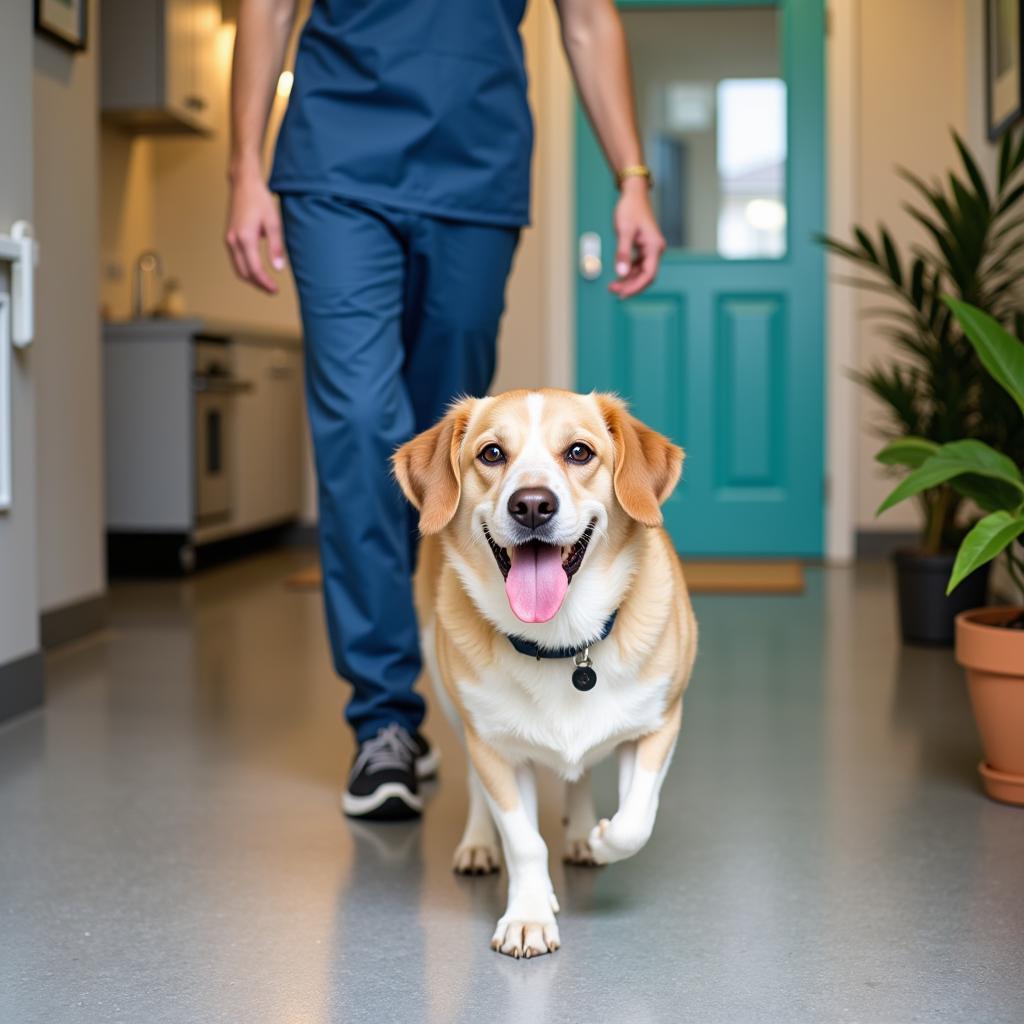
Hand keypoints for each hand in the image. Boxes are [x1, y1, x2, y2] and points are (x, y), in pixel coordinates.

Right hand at [225, 168, 284, 293]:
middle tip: (272, 290)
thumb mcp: (274, 223)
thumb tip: (278, 268)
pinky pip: (236, 260)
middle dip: (258, 284)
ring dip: (251, 279)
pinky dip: (246, 269)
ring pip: (238, 268)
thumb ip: (276, 247)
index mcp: (245, 239)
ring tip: (266, 283)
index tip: (275, 290)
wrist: (244, 184)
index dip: (265, 283)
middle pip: (244, 273)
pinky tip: (257, 271)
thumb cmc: (260, 200)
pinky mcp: (229, 237)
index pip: (254, 270)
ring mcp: (229, 240)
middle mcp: (233, 241)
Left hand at [609, 179, 665, 298]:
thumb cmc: (630, 209)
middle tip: (613, 291)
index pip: (649, 275)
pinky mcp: (645, 248)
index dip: (636, 287)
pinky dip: (629, 272)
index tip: (622, 294)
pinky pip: (638, 266)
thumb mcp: (624, 231)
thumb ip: (622, 253)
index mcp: (655, 247)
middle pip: (646, 276)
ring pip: (642, 272)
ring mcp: (651, 249)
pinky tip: (618, 275)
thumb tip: (620, 273)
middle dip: (630, 286)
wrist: (633, 193)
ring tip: (612, 285)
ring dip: (628, 280)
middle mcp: (656, 249)